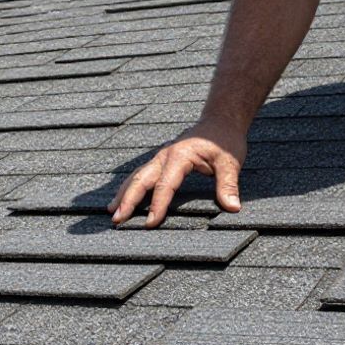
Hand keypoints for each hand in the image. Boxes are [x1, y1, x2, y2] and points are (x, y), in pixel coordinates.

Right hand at [108, 118, 247, 227]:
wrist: (220, 121)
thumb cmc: (224, 141)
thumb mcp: (230, 161)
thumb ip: (228, 185)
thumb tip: (232, 208)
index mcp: (180, 156)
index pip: (165, 185)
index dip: (157, 205)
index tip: (150, 223)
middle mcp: (164, 156)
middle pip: (140, 179)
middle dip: (127, 200)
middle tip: (117, 219)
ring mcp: (160, 157)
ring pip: (136, 176)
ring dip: (123, 194)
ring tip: (111, 211)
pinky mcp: (161, 160)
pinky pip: (141, 174)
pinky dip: (129, 187)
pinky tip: (122, 198)